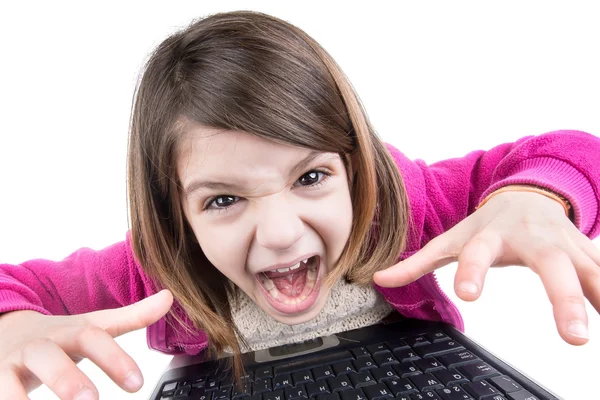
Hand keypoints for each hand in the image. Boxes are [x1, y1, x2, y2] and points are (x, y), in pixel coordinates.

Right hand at [0, 289, 172, 399]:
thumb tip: (169, 297)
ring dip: (26, 397)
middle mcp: (39, 346)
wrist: (4, 331)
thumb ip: (131, 317)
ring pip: (11, 380)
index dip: (115, 359)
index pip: (93, 339)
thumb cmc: (58, 336)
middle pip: (50, 357)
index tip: (137, 384)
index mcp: (69, 332)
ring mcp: (10, 363)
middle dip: (68, 378)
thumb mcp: (91, 325)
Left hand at [373, 190, 599, 344]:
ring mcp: (563, 243)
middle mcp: (532, 238)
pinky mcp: (586, 250)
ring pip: (590, 269)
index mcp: (490, 236)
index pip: (477, 253)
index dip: (471, 271)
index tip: (467, 295)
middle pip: (549, 265)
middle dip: (563, 298)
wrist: (526, 195)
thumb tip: (378, 278)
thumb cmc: (485, 224)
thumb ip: (418, 262)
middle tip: (573, 336)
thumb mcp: (450, 239)